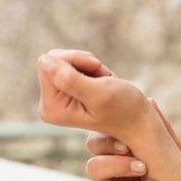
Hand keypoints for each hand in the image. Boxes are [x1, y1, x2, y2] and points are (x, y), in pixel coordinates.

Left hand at [36, 49, 150, 137]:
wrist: (138, 121)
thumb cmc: (123, 109)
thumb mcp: (98, 93)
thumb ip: (69, 78)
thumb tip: (43, 59)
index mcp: (52, 107)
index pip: (49, 64)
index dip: (76, 60)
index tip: (97, 71)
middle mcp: (49, 105)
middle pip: (54, 61)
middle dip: (82, 63)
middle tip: (102, 78)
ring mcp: (56, 99)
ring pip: (65, 61)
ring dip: (89, 65)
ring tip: (104, 82)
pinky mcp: (65, 92)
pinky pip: (71, 65)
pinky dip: (91, 68)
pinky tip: (102, 82)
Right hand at [84, 99, 180, 180]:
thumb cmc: (179, 179)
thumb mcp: (175, 153)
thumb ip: (161, 132)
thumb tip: (150, 101)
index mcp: (119, 157)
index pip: (96, 144)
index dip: (104, 143)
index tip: (126, 146)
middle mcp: (112, 180)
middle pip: (93, 169)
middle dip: (116, 166)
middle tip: (143, 167)